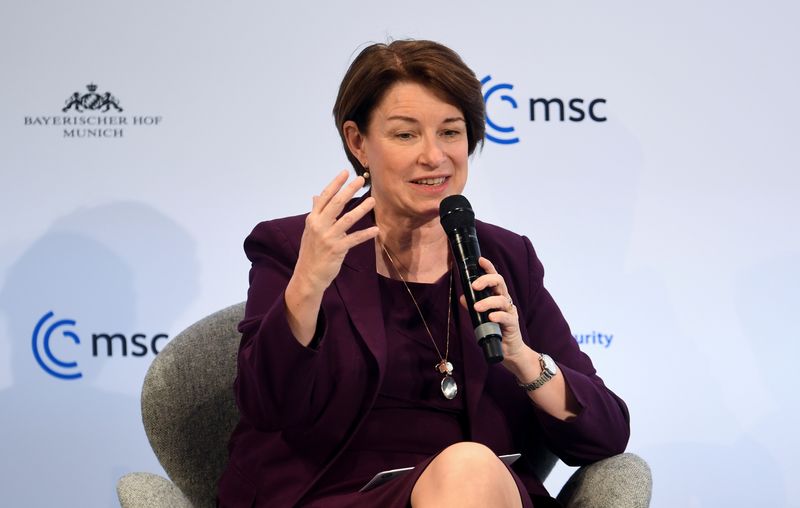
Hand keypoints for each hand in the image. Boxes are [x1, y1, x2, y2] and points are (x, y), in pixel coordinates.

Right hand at [294, 170, 378, 292]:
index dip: (336, 183)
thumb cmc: (311, 251)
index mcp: (313, 219)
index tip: (345, 172)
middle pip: (336, 203)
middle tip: (361, 179)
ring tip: (372, 200)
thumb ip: (315, 212)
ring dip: (361, 209)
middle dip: (349, 189)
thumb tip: (315, 196)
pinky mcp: (337, 249)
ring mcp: (328, 237)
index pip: (325, 196)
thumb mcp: (310, 230)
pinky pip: (354, 239)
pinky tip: (376, 229)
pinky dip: (366, 234)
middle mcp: (319, 225)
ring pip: (347, 219)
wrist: (308, 275)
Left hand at [465, 257, 529, 363]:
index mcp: (497, 296)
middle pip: (500, 283)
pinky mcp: (513, 324)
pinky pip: (507, 317)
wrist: (509, 351)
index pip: (495, 278)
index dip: (489, 268)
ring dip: (488, 301)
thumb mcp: (481, 317)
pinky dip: (498, 315)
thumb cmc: (495, 331)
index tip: (480, 260)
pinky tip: (490, 317)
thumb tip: (462, 297)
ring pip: (502, 299)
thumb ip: (473, 306)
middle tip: (474, 285)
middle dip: (487, 280)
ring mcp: (510, 312)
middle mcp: (505, 301)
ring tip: (477, 307)